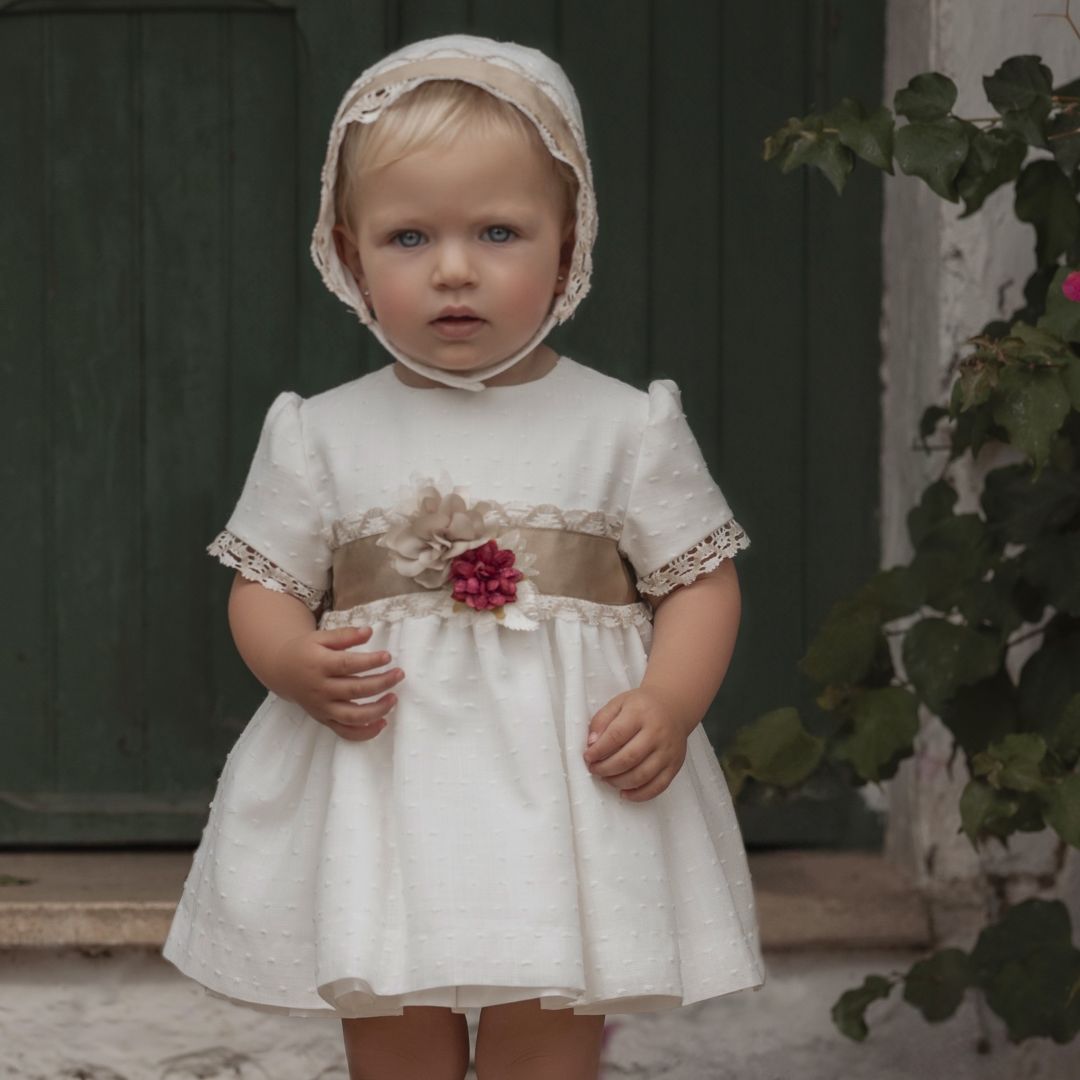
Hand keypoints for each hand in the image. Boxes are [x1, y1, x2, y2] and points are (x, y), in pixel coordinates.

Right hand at [273, 625, 403, 741]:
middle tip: (399, 674)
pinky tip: (382, 723)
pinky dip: (365, 733)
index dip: (370, 661)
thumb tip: (369, 632)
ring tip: (394, 698)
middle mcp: (320, 689)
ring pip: (352, 716)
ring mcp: (322, 707)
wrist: (282, 671)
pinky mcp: (324, 719)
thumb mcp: (320, 637)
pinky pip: (345, 732)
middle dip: (381, 683)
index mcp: (319, 665)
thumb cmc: (306, 651)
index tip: (388, 656)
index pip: (348, 665)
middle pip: (355, 690)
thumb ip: (345, 635)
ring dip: (377, 710)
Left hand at [582, 687, 690, 801]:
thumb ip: (601, 720)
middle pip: (629, 758)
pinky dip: (639, 794)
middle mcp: (657, 732)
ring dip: (619, 782)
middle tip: (595, 769)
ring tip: (607, 778)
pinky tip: (625, 792)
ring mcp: (668, 750)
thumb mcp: (618, 703)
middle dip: (606, 769)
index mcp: (640, 713)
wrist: (674, 707)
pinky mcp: (675, 765)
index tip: (588, 757)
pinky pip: (658, 786)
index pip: (616, 735)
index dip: (598, 750)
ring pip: (642, 775)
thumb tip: (592, 744)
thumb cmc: (643, 707)